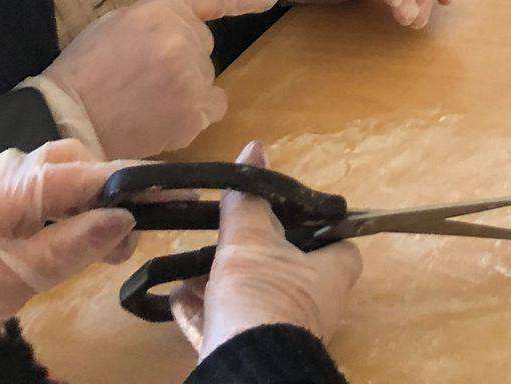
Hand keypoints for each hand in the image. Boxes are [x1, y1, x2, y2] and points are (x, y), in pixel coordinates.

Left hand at [0, 141, 137, 325]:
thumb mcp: (19, 276)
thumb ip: (73, 246)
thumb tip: (127, 218)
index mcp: (13, 184)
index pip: (87, 172)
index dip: (134, 180)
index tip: (176, 189)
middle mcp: (12, 169)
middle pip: (80, 164)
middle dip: (114, 194)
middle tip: (133, 236)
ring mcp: (5, 179)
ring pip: (68, 175)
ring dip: (96, 204)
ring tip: (114, 247)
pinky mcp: (2, 195)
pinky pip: (51, 189)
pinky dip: (75, 209)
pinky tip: (85, 237)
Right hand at [40, 0, 280, 158]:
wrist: (64, 118)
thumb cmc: (85, 70)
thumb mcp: (119, 23)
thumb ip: (162, 21)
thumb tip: (197, 31)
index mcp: (163, 10)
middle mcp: (185, 40)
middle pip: (204, 50)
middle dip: (182, 60)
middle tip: (140, 78)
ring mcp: (192, 78)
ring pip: (207, 82)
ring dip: (187, 90)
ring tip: (145, 102)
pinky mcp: (193, 114)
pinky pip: (208, 110)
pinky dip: (190, 115)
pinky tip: (156, 119)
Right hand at [172, 143, 360, 361]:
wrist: (244, 364)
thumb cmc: (261, 294)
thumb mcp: (251, 240)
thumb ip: (248, 199)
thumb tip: (254, 148)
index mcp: (333, 271)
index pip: (331, 238)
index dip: (304, 225)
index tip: (273, 216)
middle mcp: (317, 302)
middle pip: (284, 269)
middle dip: (247, 257)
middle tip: (217, 242)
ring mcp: (285, 330)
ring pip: (252, 300)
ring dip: (218, 285)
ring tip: (189, 271)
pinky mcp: (252, 350)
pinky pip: (228, 326)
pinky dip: (204, 313)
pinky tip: (177, 300)